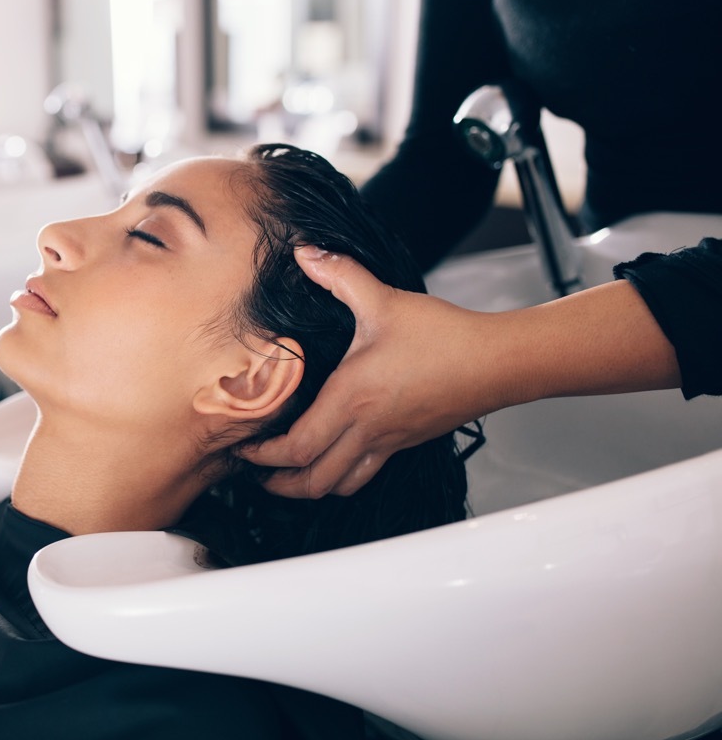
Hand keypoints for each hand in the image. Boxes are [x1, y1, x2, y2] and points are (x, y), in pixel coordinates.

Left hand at [239, 247, 497, 497]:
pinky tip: (329, 463)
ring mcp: (387, 441)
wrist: (497, 362)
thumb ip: (340, 275)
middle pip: (312, 480)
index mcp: (352, 398)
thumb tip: (305, 253)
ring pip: (338, 485)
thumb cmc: (444, 336)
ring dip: (306, 487)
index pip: (296, 447)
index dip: (263, 455)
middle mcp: (366, 429)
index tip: (242, 447)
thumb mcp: (384, 300)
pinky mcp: (404, 443)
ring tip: (284, 476)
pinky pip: (364, 476)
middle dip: (277, 482)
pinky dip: (338, 480)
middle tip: (253, 472)